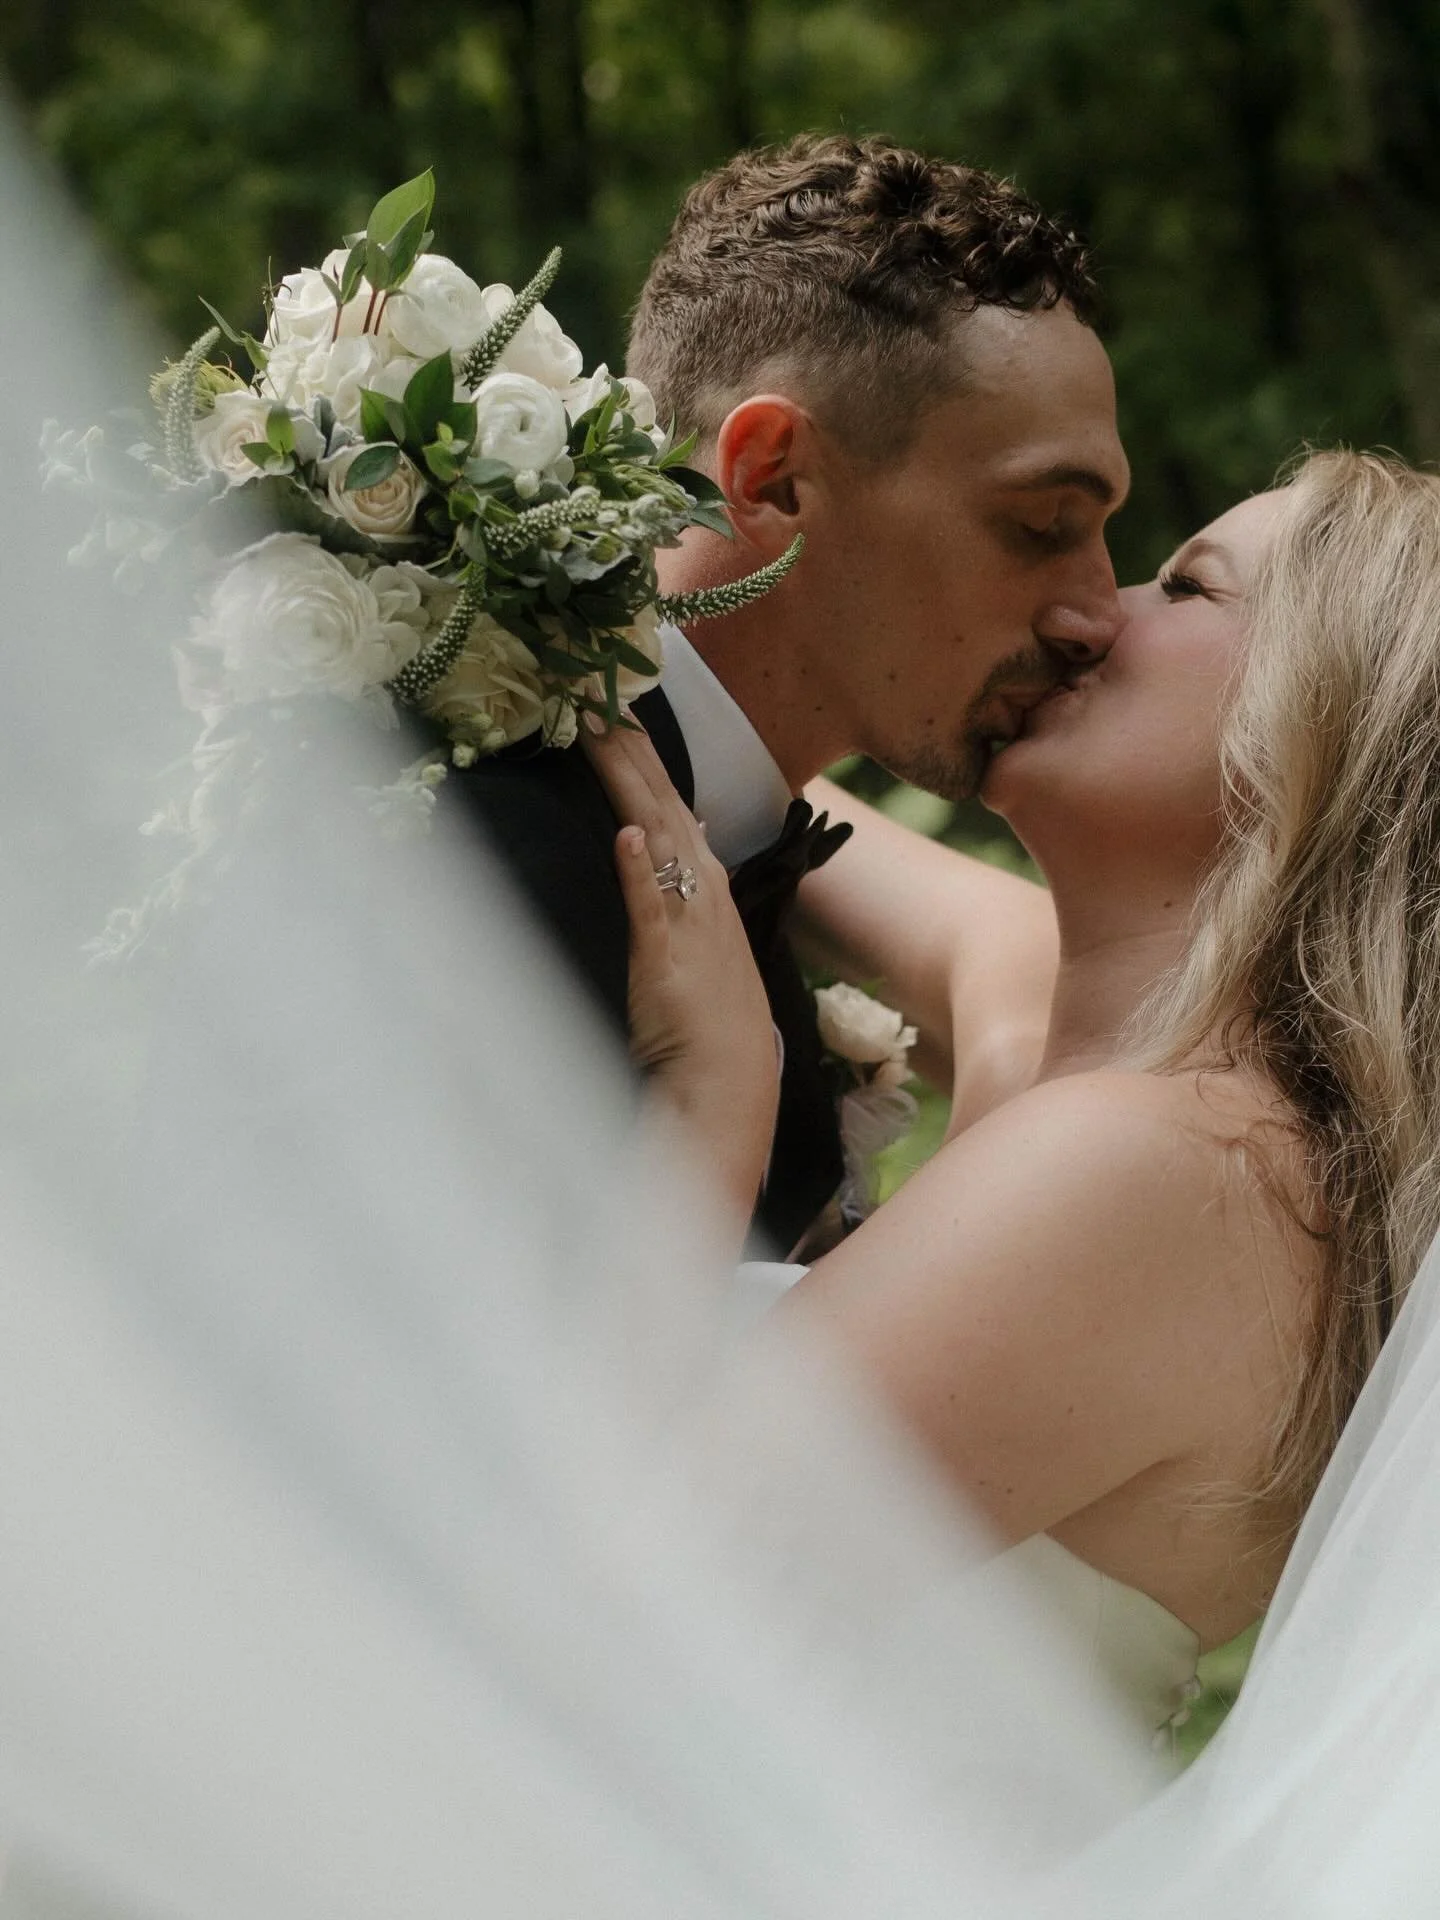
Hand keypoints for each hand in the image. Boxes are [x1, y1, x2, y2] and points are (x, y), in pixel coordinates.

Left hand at [581, 712, 779, 1216]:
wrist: (729, 1082)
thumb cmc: (706, 1022)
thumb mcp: (691, 942)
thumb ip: (671, 889)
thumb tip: (652, 839)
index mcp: (705, 884)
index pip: (666, 802)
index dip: (639, 754)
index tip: (612, 705)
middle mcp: (702, 890)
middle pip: (659, 801)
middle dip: (629, 744)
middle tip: (595, 687)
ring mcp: (688, 920)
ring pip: (655, 835)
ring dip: (629, 783)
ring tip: (600, 730)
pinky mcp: (667, 958)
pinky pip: (653, 906)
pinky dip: (640, 870)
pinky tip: (625, 834)